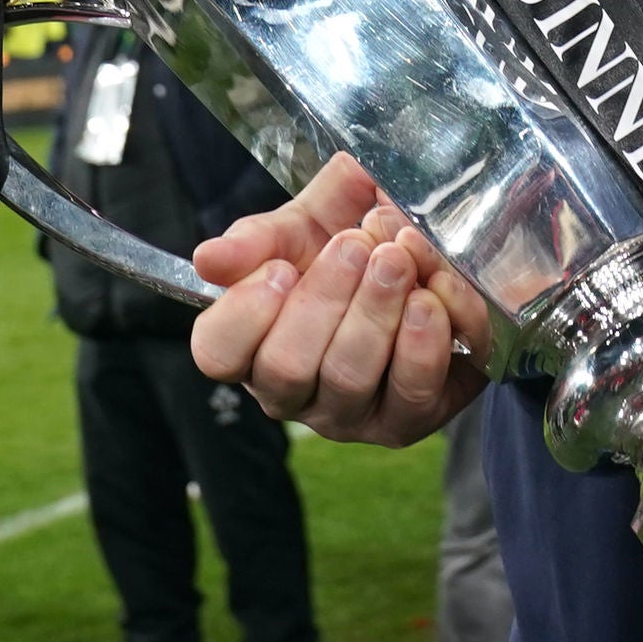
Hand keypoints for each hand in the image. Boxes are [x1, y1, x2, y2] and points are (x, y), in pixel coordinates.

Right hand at [189, 153, 489, 444]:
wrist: (427, 258)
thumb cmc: (351, 244)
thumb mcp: (305, 223)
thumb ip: (258, 237)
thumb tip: (209, 259)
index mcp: (252, 345)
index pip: (217, 354)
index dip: (244, 314)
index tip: (281, 267)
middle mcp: (293, 393)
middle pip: (286, 368)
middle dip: (325, 297)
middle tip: (357, 243)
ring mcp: (350, 414)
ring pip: (348, 378)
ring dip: (376, 311)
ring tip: (398, 259)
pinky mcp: (410, 418)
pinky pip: (413, 392)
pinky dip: (427, 339)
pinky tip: (433, 295)